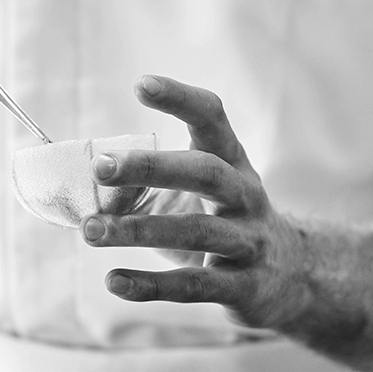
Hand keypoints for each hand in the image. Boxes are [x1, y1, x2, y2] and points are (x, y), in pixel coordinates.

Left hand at [79, 74, 308, 329]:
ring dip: (137, 230)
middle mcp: (245, 196)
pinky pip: (192, 285)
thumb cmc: (225, 222)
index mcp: (232, 163)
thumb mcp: (199, 194)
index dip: (180, 99)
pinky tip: (113, 281)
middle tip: (100, 167)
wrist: (294, 276)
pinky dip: (150, 285)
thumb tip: (79, 185)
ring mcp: (248, 242)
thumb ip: (147, 187)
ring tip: (90, 231)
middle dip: (151, 167)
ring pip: (195, 231)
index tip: (141, 84)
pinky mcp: (243, 287)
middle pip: (204, 172)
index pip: (212, 119)